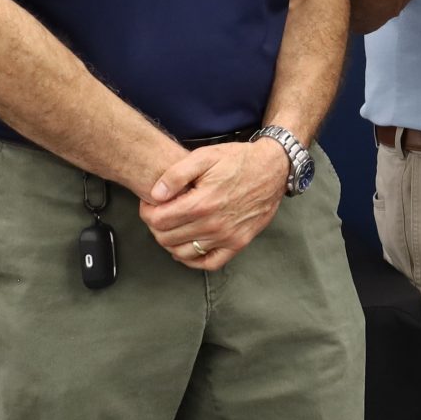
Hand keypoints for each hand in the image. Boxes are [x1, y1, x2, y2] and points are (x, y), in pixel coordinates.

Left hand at [139, 139, 289, 269]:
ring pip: (183, 253)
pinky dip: (193, 260)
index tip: (150, 203)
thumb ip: (176, 174)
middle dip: (156, 226)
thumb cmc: (238, 160)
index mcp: (202, 203)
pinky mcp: (239, 243)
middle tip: (160, 213)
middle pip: (166, 238)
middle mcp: (213, 225)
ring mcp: (227, 237)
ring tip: (172, 226)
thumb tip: (155, 195)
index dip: (147, 212)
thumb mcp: (204, 156)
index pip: (158, 220)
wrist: (273, 168)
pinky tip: (187, 248)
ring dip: (170, 242)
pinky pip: (209, 263)